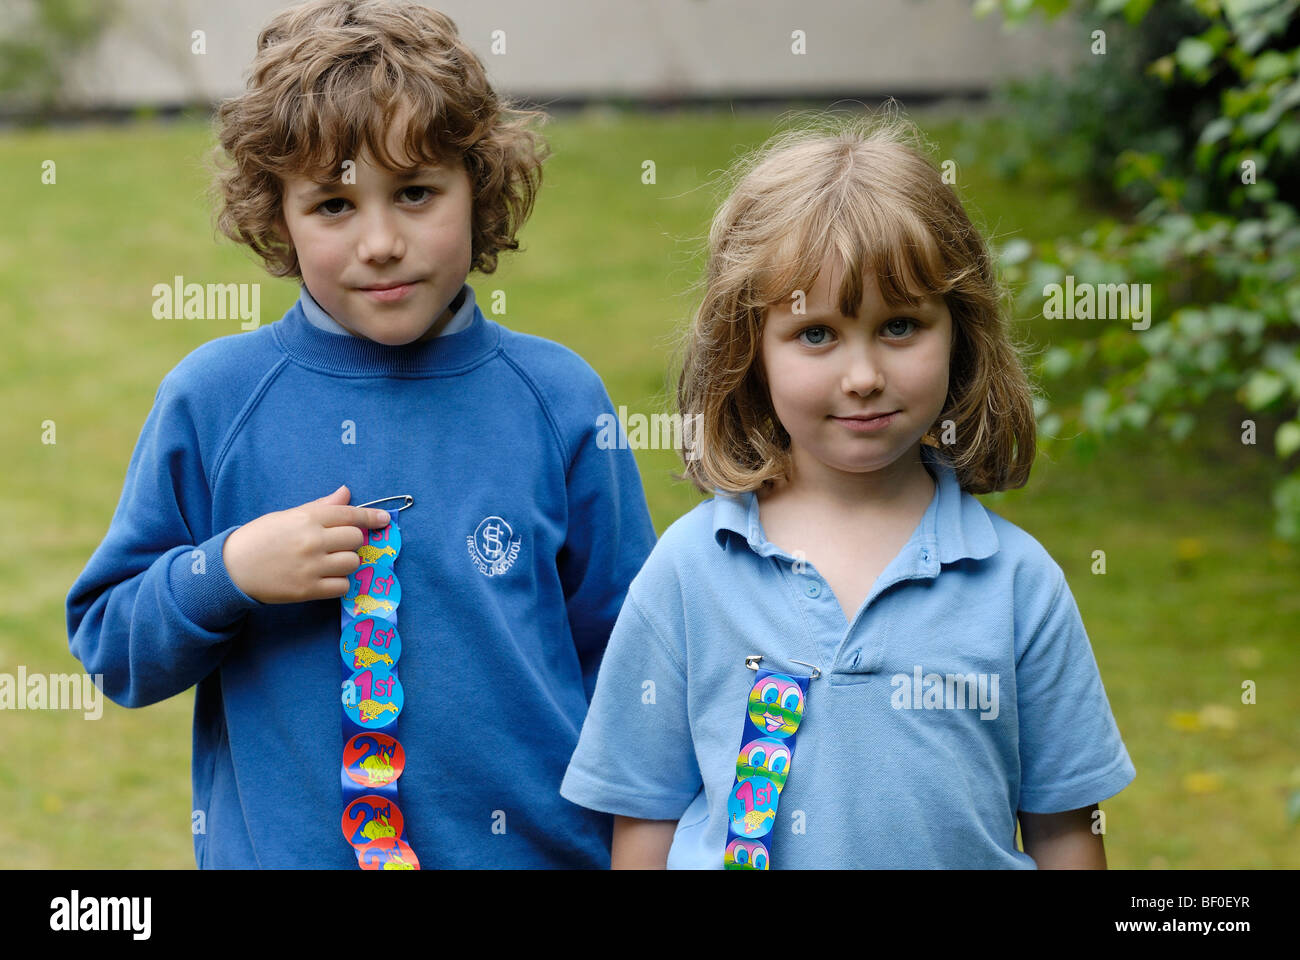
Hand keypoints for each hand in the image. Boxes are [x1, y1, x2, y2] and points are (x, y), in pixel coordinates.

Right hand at [222, 485, 391, 603]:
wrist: (232, 568)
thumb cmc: (260, 538)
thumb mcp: (288, 516)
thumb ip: (320, 507)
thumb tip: (346, 493)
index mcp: (307, 519)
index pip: (349, 515)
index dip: (371, 518)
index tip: (385, 520)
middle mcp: (312, 541)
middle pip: (355, 539)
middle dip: (351, 542)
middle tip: (336, 545)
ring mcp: (311, 566)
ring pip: (352, 563)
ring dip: (347, 563)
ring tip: (329, 562)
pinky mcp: (308, 590)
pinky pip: (342, 586)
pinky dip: (339, 583)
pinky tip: (326, 578)